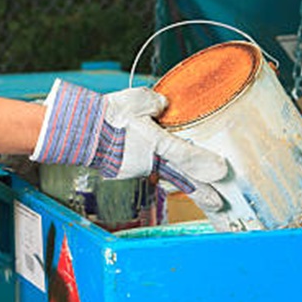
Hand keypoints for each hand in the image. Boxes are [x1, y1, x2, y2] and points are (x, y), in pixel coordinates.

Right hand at [30, 79, 227, 211]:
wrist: (80, 131)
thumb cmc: (109, 114)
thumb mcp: (137, 99)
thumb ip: (156, 102)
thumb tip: (164, 105)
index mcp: (155, 142)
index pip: (186, 155)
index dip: (204, 164)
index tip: (222, 171)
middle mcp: (149, 160)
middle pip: (180, 177)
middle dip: (201, 190)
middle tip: (218, 202)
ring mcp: (137, 168)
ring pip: (165, 176)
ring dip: (182, 184)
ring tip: (200, 193)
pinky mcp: (125, 170)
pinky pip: (148, 171)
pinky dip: (158, 173)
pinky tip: (163, 173)